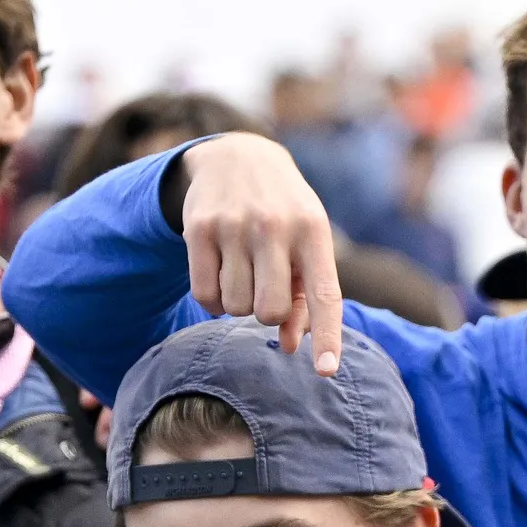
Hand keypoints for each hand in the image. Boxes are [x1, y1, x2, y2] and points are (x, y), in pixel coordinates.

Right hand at [177, 135, 344, 375]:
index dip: (327, 336)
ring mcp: (234, 226)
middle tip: (265, 290)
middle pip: (270, 311)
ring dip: (238, 304)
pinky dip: (212, 300)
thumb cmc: (284, 213)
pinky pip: (204, 296)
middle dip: (268, 314)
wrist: (238, 156)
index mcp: (313, 231)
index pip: (324, 295)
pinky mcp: (198, 228)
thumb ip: (305, 297)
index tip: (327, 371)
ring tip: (243, 275)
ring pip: (235, 307)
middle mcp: (275, 226)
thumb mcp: (306, 243)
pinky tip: (220, 276)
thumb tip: (293, 347)